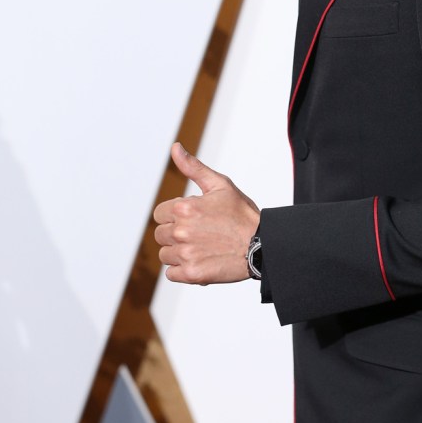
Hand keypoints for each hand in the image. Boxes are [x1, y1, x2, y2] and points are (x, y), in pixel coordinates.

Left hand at [154, 142, 259, 284]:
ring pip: (165, 255)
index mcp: (184, 208)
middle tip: (200, 233)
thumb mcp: (220, 184)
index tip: (191, 218)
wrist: (262, 244)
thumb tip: (175, 148)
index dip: (174, 214)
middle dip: (176, 233)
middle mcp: (181, 231)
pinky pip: (171, 274)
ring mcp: (186, 254)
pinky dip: (183, 270)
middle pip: (161, 235)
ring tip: (202, 247)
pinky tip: (201, 260)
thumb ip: (193, 167)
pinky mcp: (192, 274)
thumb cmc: (242, 214)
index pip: (159, 214)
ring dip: (179, 252)